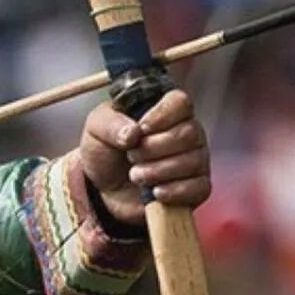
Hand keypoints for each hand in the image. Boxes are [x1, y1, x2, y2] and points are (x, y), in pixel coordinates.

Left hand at [79, 89, 211, 226]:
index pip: (180, 102)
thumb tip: (133, 132)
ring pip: (192, 161)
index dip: (160, 116)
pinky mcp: (196, 187)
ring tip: (135, 175)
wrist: (104, 189)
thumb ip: (110, 123)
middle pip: (188, 133)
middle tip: (131, 156)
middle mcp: (186, 132)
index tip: (140, 130)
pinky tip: (155, 192)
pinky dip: (173, 191)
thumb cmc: (106, 152)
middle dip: (153, 148)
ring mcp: (195, 160)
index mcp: (165, 112)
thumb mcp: (96, 130)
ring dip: (157, 171)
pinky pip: (198, 187)